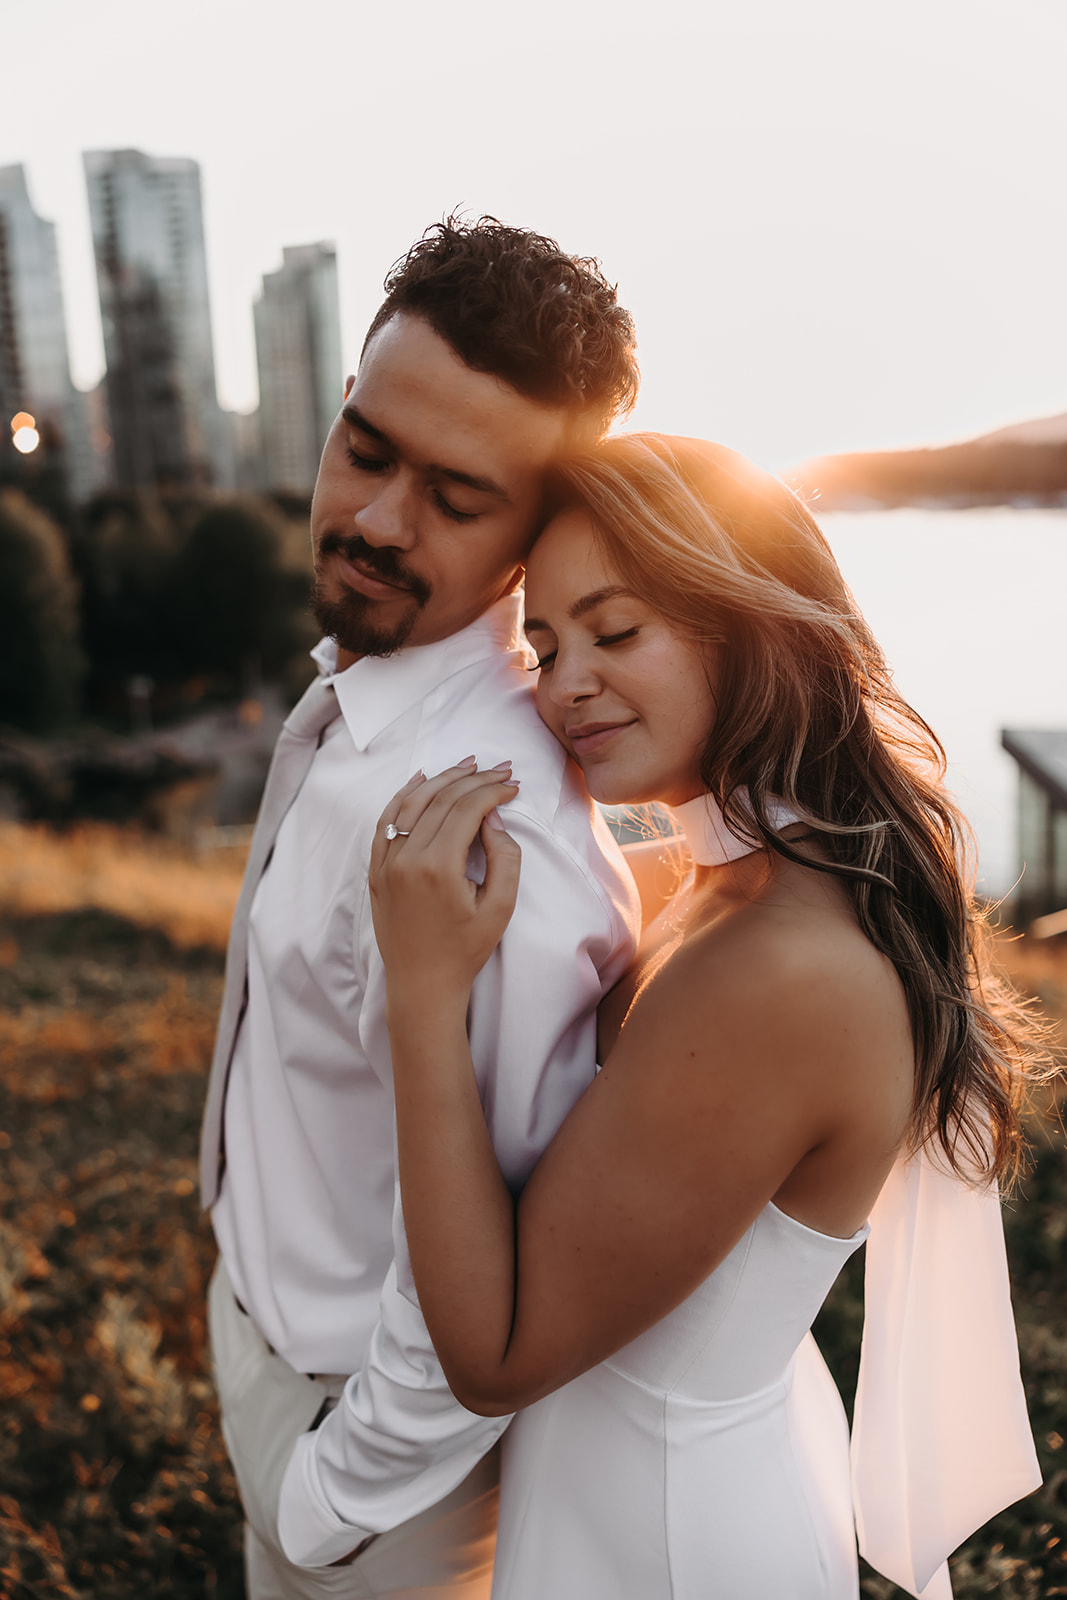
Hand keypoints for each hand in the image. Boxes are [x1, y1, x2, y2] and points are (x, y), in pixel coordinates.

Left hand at [369, 761, 521, 1012]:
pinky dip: (404, 796)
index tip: (512, 784)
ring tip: (466, 766)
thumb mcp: (500, 907)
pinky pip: (387, 822)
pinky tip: (421, 780)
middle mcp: (406, 859)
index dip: (492, 791)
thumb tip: (493, 818)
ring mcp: (386, 864)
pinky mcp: (376, 871)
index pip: (466, 809)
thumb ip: (505, 857)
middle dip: (473, 779)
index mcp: (437, 867)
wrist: (422, 984)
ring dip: (440, 780)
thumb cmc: (465, 950)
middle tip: (498, 769)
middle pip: (440, 800)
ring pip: (412, 803)